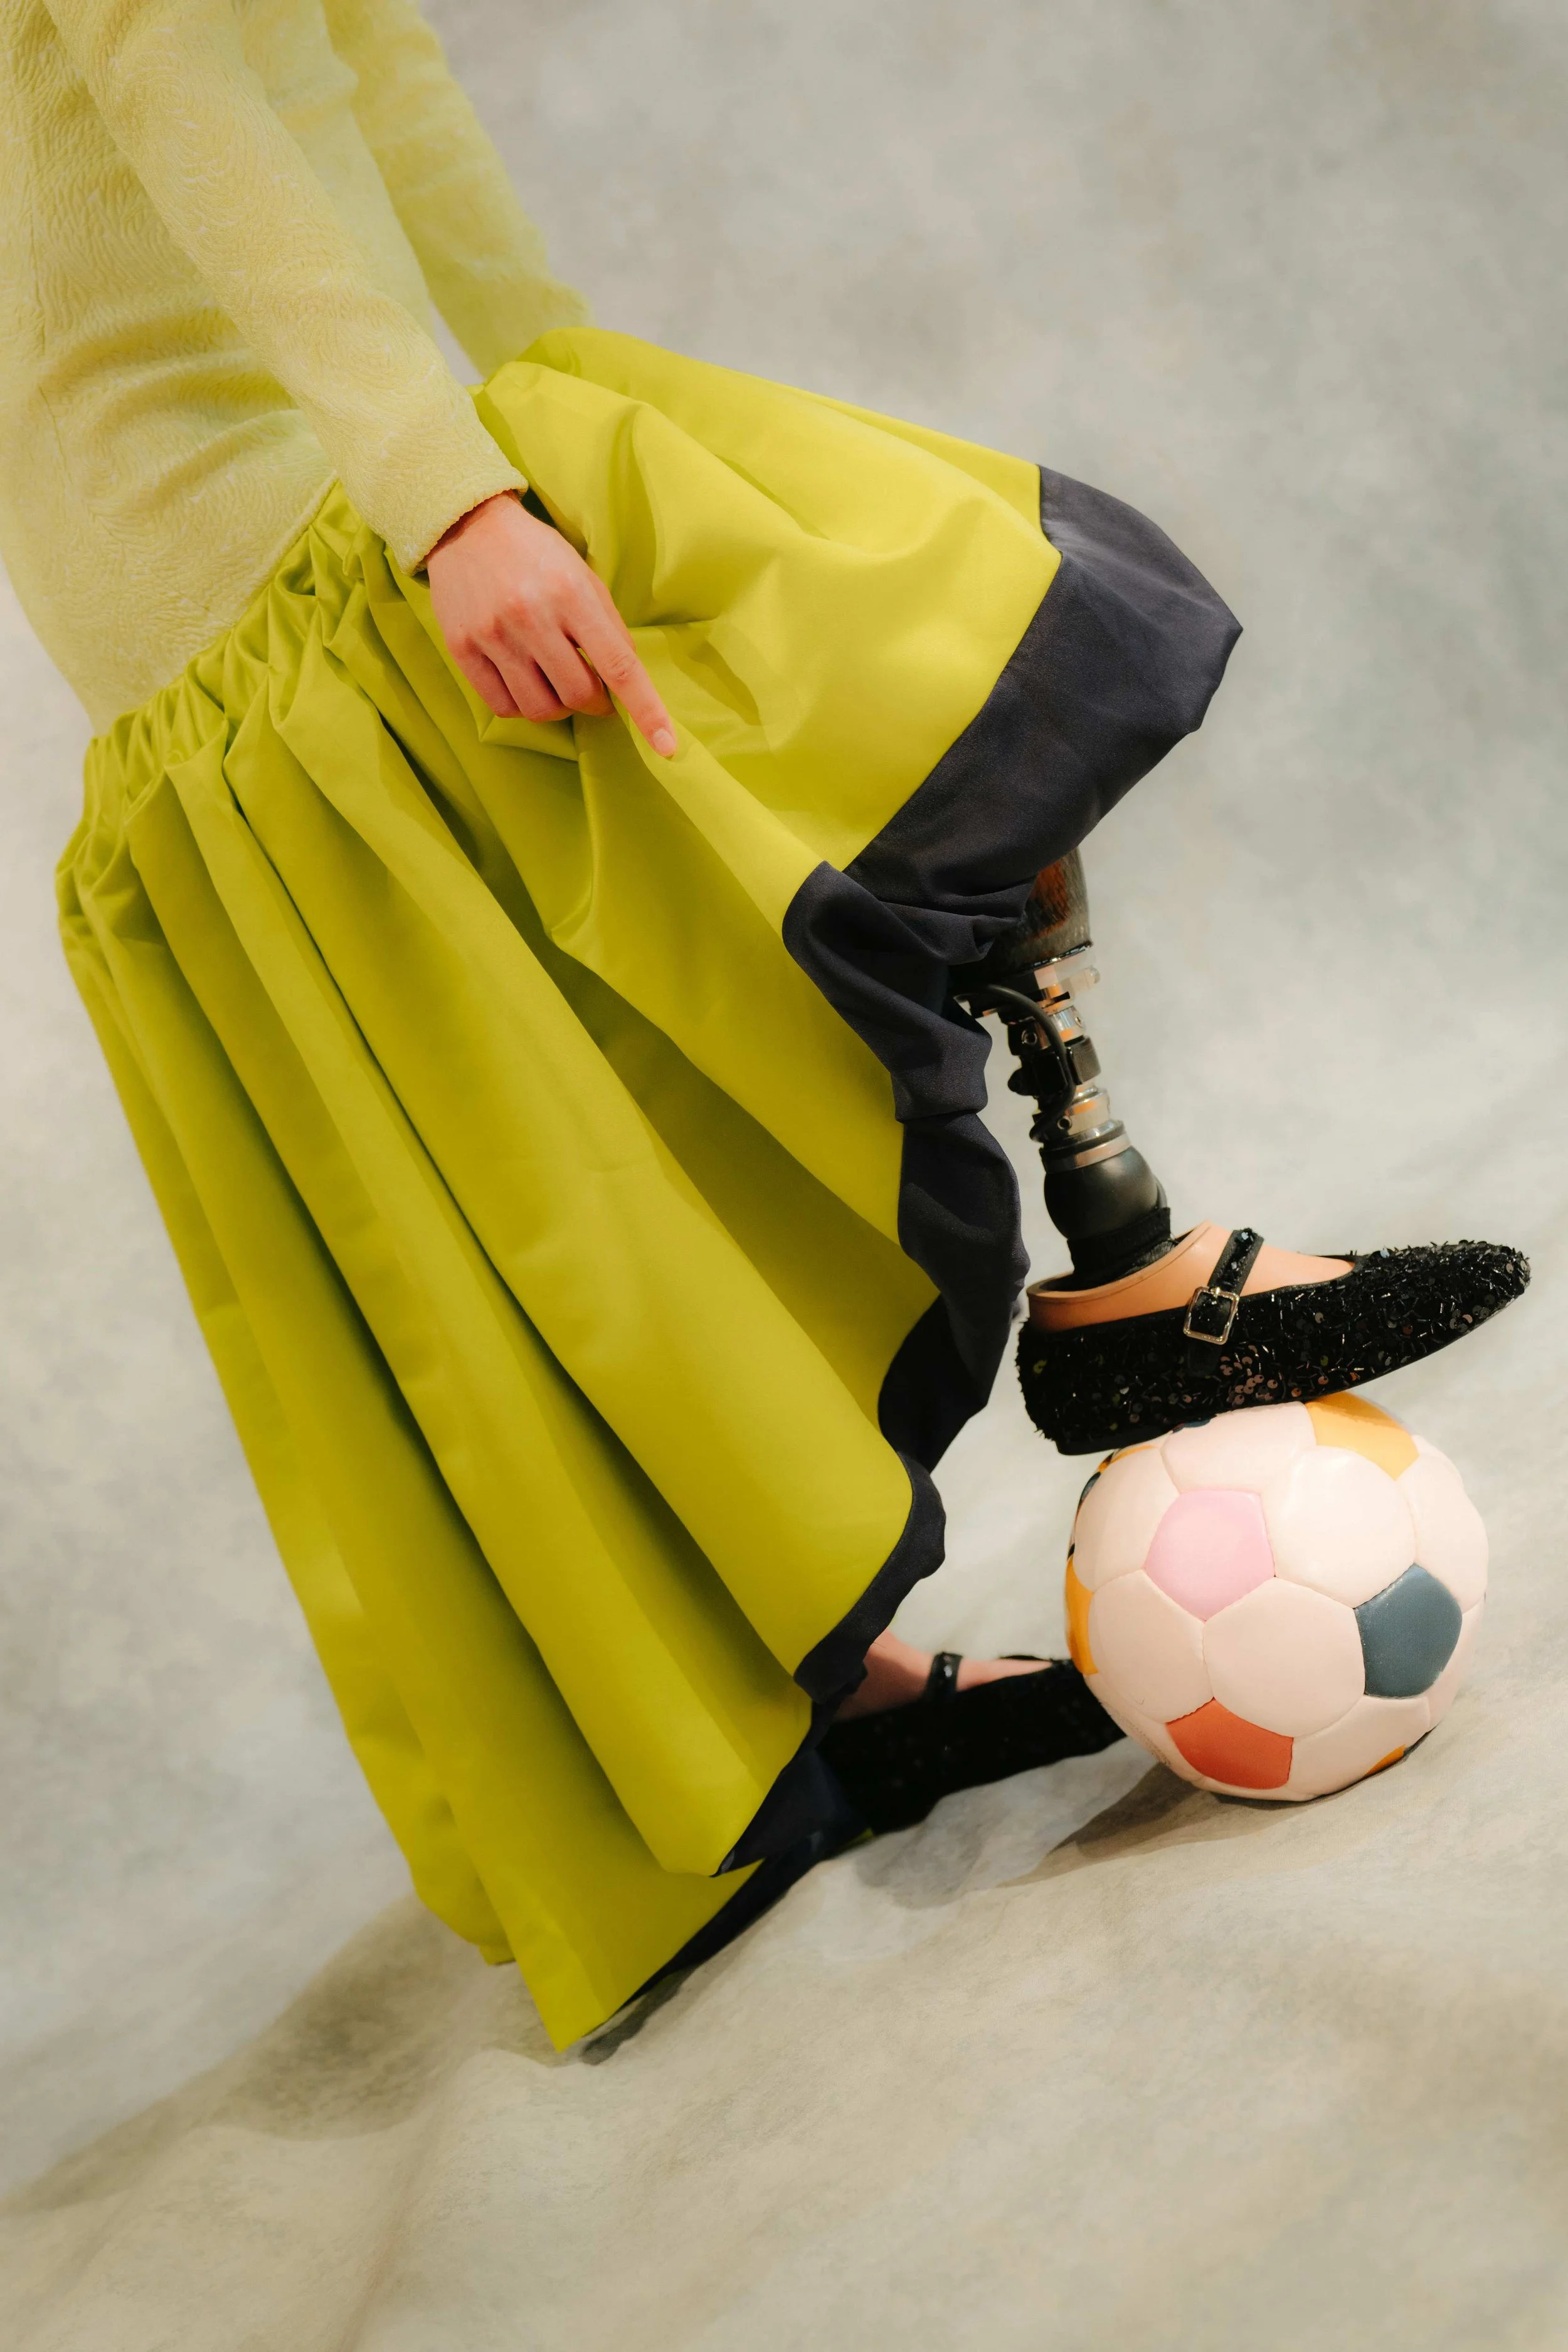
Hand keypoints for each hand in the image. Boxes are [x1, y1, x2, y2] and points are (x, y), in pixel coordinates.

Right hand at [426, 493, 676, 754]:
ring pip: (540, 708)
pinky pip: (503, 706)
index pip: (619, 666)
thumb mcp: (583, 576)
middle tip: (590, 687)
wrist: (467, 527)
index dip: (646, 710)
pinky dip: (522, 707)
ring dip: (558, 707)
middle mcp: (531, 616)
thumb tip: (626, 682)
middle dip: (594, 701)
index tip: (665, 745)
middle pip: (578, 695)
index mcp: (571, 595)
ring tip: (555, 683)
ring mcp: (493, 635)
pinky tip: (525, 683)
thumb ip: (608, 627)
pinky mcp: (462, 648)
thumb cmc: (536, 554)